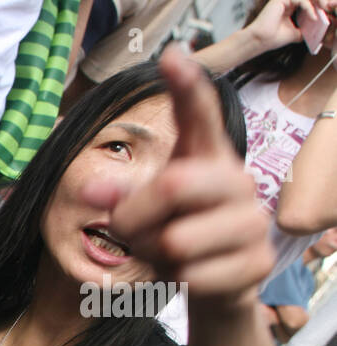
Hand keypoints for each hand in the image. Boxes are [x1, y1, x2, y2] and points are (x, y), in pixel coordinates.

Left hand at [83, 48, 274, 316]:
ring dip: (153, 255)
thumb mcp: (140, 212)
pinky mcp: (256, 263)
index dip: (187, 88)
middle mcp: (237, 180)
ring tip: (167, 254)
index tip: (172, 57)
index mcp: (206, 158)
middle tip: (127, 230)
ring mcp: (252, 221)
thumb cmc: (171, 236)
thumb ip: (118, 193)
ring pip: (175, 241)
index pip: (200, 116)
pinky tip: (189, 276)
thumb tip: (90, 186)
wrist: (213, 287)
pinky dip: (175, 283)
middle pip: (171, 186)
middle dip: (132, 217)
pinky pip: (190, 276)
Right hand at [245, 0, 323, 52]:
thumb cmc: (273, 38)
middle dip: (321, 1)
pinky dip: (309, 8)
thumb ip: (306, 28)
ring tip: (324, 10)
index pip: (308, 1)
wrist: (260, 41)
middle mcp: (287, 1)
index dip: (319, 5)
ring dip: (318, 2)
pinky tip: (313, 16)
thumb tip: (318, 30)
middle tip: (328, 8)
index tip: (328, 11)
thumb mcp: (296, 33)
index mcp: (290, 6)